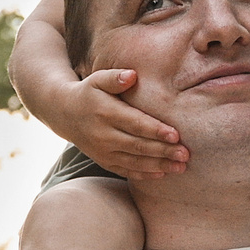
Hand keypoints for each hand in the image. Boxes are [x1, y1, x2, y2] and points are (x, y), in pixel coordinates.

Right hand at [58, 68, 187, 179]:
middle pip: (138, 146)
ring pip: (134, 162)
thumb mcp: (97, 79)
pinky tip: (162, 174)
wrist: (64, 112)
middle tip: (185, 154)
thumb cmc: (89, 92)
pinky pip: (125, 171)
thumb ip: (115, 77)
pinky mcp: (103, 161)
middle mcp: (103, 135)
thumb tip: (132, 75)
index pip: (135, 124)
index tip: (176, 135)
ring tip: (181, 167)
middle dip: (163, 151)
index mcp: (105, 113)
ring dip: (159, 166)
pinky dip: (144, 174)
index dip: (156, 130)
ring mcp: (102, 151)